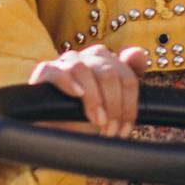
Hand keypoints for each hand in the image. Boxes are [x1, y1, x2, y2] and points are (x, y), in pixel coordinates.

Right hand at [30, 44, 148, 137]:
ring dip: (94, 99)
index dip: (129, 104)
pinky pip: (58, 71)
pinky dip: (69, 82)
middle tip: (110, 130)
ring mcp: (67, 62)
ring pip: (85, 70)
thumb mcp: (110, 106)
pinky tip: (77, 94)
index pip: (127, 75)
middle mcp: (88, 57)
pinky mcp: (45, 71)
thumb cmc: (84, 117)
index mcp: (108, 61)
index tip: (126, 128)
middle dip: (113, 105)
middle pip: (109, 73)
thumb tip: (139, 53)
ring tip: (97, 121)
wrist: (54, 130)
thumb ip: (127, 81)